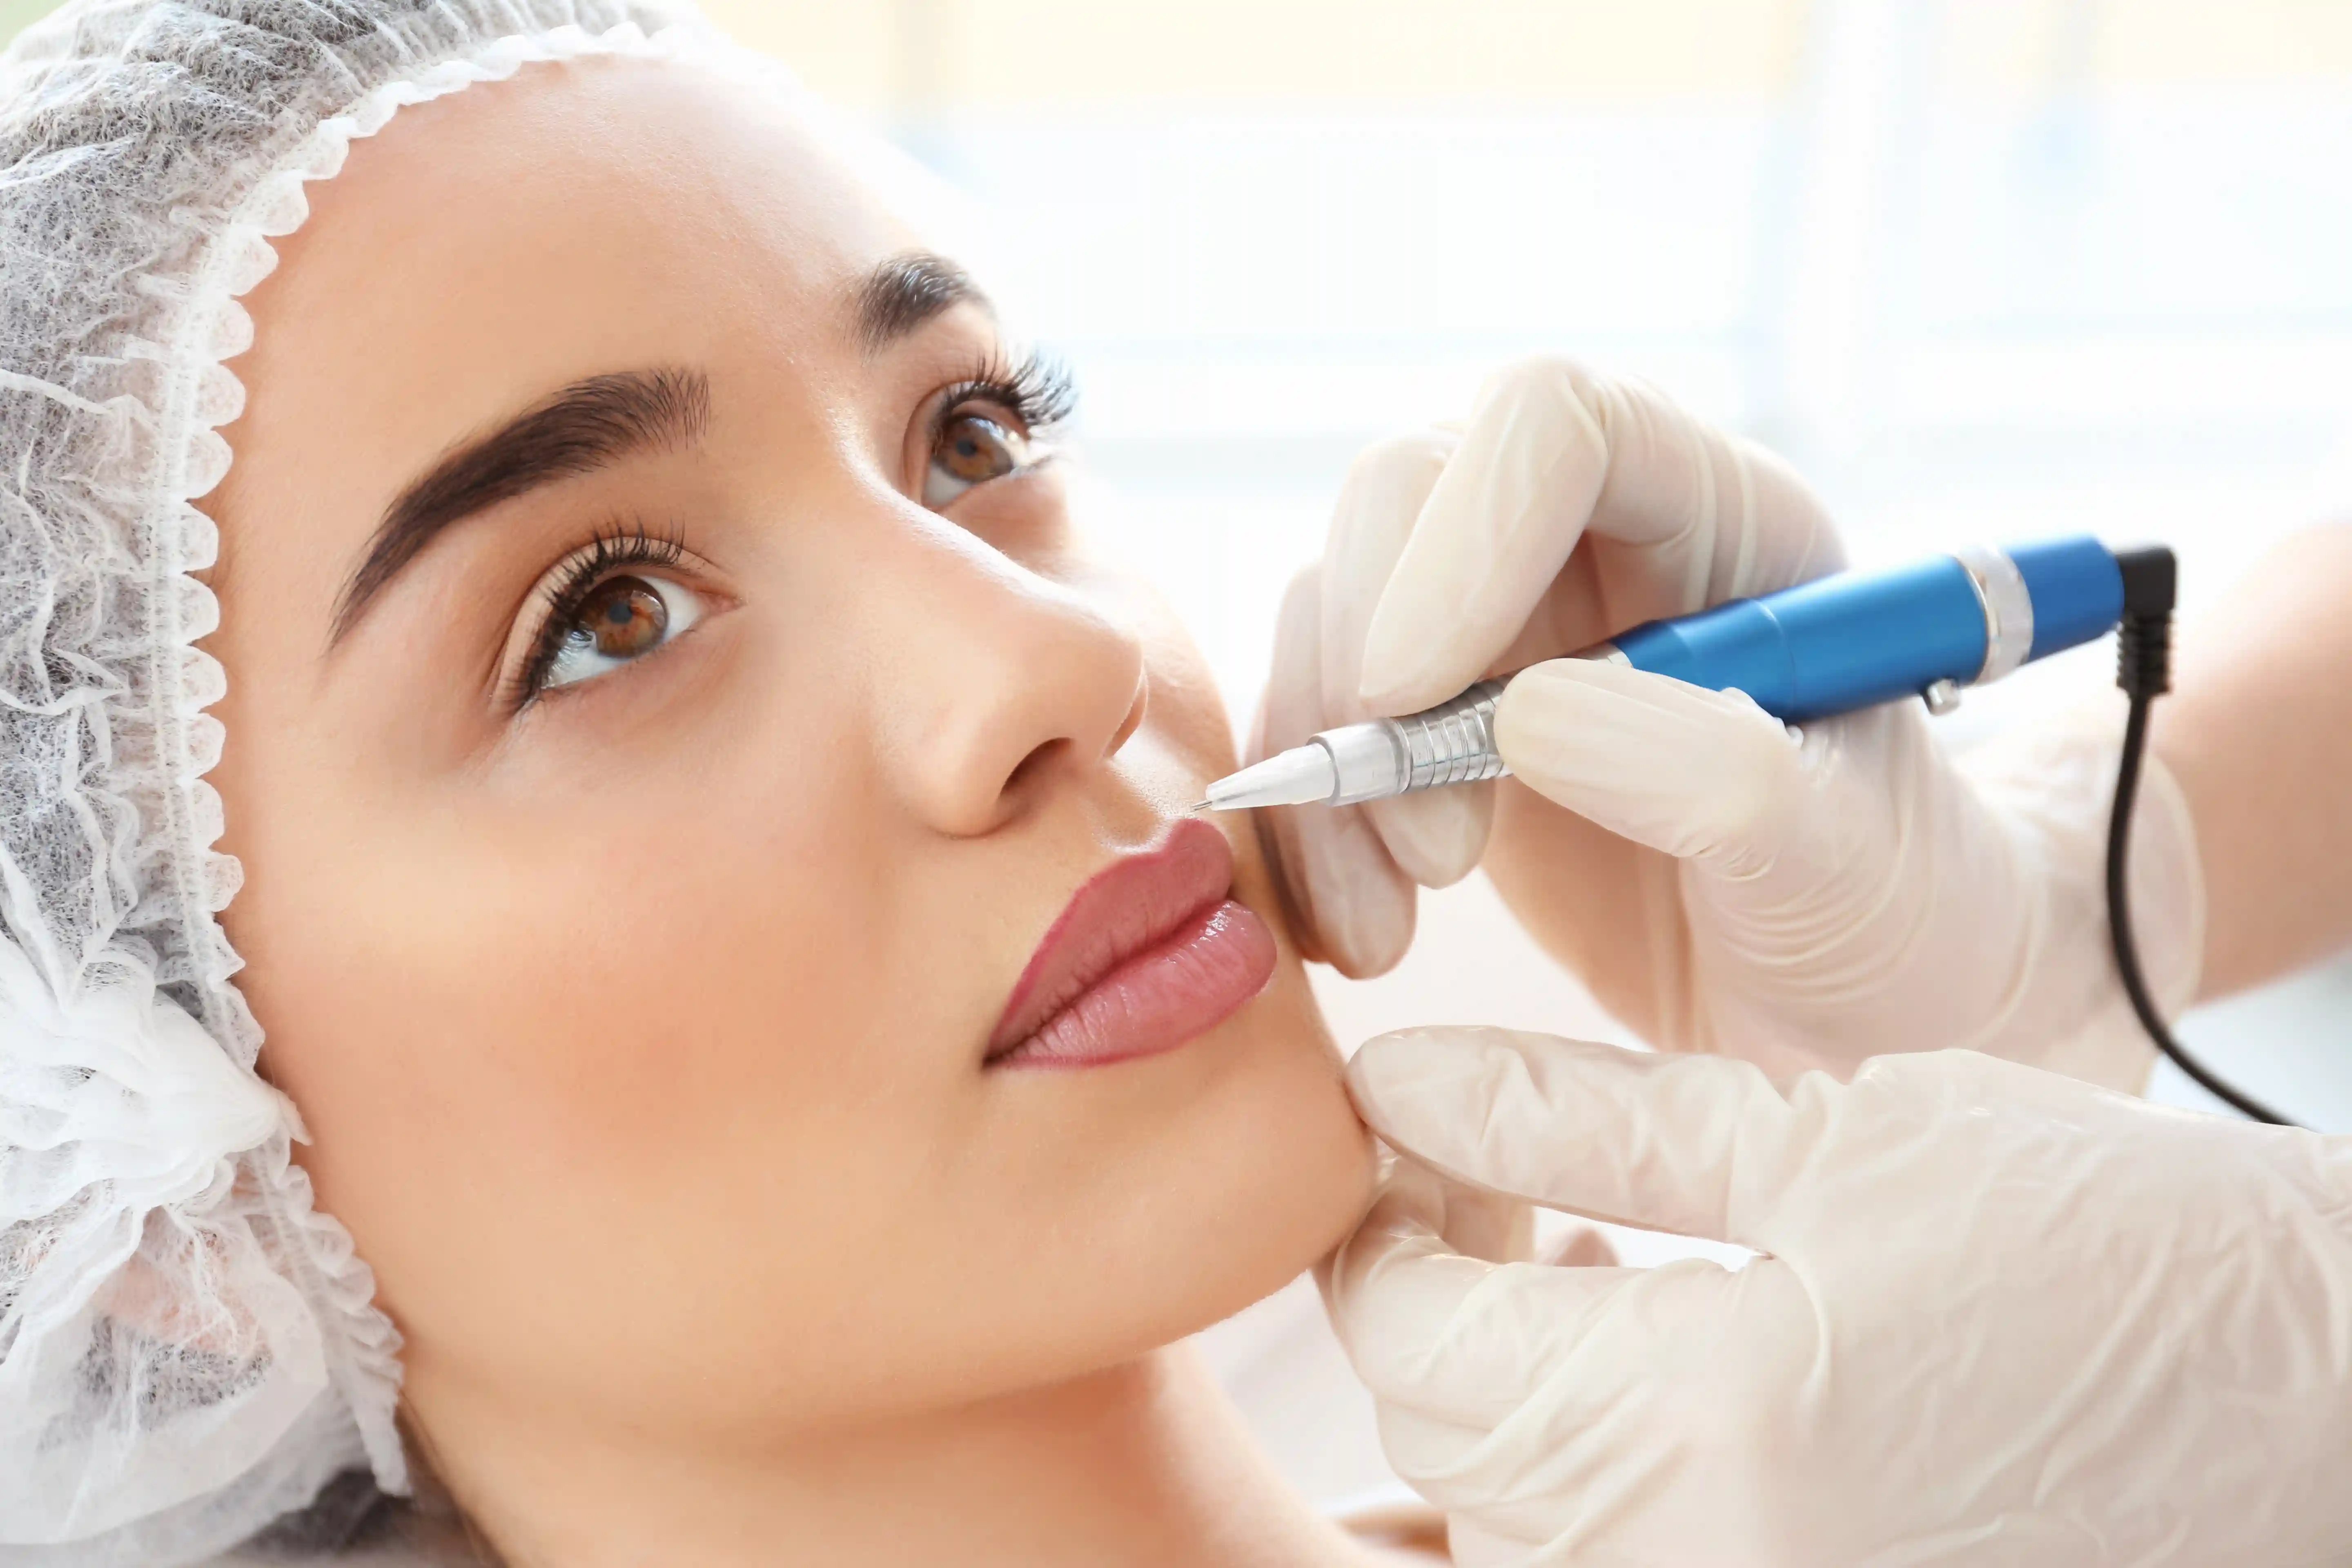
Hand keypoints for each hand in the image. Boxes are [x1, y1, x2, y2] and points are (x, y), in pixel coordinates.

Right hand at [1254, 357, 2199, 1086]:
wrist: (1859, 1002)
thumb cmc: (1891, 906)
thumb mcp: (1850, 862)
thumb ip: (1723, 781)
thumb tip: (1530, 715)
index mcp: (1726, 520)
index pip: (1561, 424)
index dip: (1467, 530)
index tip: (1413, 695)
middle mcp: (1596, 541)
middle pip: (1407, 495)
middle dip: (1371, 663)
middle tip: (1436, 855)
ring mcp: (1500, 628)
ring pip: (1333, 615)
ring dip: (1326, 775)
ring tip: (1389, 935)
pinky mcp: (1430, 725)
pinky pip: (1311, 727)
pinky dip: (1303, 832)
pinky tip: (1357, 934)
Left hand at [1326, 1027, 2351, 1567]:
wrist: (2314, 1401)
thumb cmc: (2105, 1242)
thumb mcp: (1829, 1138)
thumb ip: (1581, 1120)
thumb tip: (1401, 1084)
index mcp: (1702, 1431)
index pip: (1413, 1345)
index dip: (1384, 1235)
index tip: (1418, 1146)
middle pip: (1447, 1450)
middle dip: (1442, 1310)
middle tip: (1501, 1191)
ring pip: (1514, 1530)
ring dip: (1510, 1402)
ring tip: (1584, 1274)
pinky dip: (1590, 1485)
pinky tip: (1652, 1377)